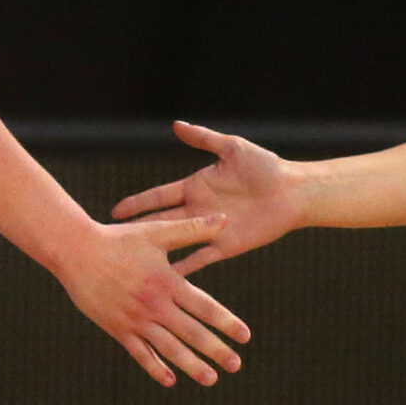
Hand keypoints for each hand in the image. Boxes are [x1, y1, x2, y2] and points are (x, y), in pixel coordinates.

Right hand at [52, 214, 250, 387]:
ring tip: (211, 379)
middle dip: (215, 350)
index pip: (204, 307)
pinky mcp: (117, 328)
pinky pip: (139, 353)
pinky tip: (170, 380)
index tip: (245, 336)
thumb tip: (224, 219)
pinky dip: (155, 367)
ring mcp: (135, 319)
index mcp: (168, 282)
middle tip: (236, 365)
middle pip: (191, 332)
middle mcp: (154, 304)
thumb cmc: (119, 238)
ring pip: (168, 348)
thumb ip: (192, 229)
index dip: (226, 322)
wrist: (76, 251)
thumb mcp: (157, 232)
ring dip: (191, 365)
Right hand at [111, 122, 301, 276]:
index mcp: (196, 186)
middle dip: (138, 229)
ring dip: (157, 252)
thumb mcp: (232, 148)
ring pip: (176, 242)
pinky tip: (167, 279)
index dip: (138, 203)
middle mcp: (199, 210)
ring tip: (133, 266)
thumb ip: (204, 139)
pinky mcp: (226, 246)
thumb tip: (175, 125)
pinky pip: (201, 258)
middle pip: (161, 221)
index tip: (114, 211)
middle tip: (112, 241)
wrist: (292, 191)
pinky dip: (185, 268)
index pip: (159, 196)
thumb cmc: (265, 167)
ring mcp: (210, 230)